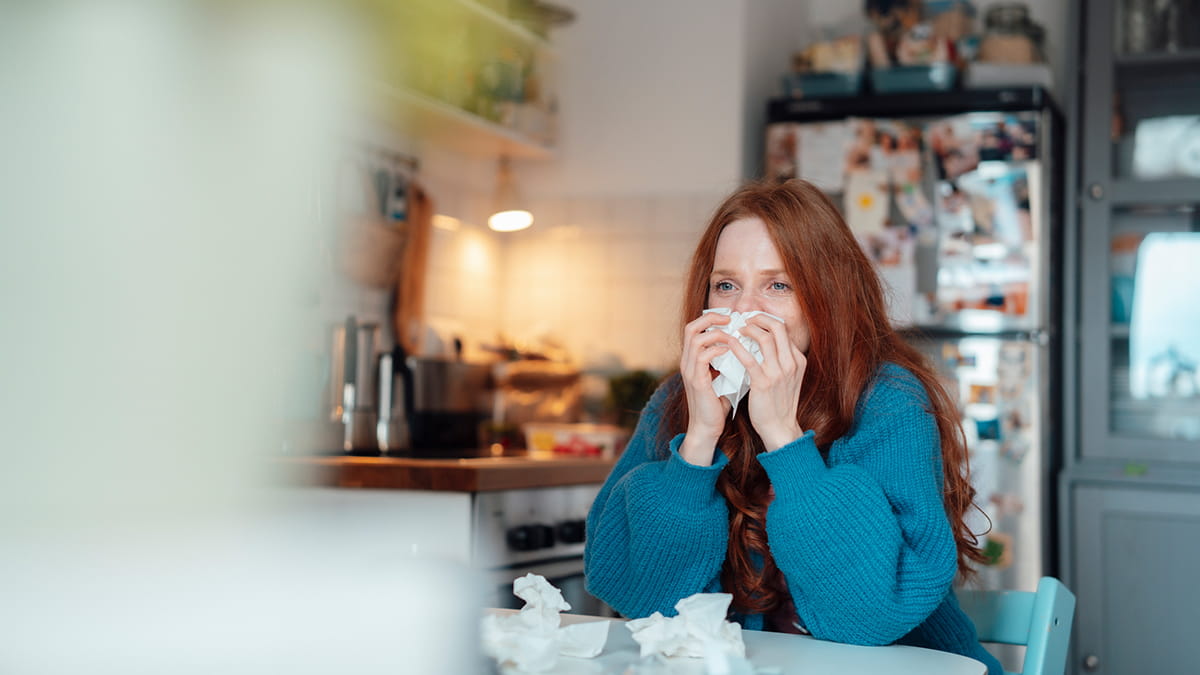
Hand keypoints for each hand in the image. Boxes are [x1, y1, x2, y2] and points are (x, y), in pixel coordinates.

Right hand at [678, 312, 733, 464]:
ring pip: (696, 338)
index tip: (730, 319)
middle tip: (730, 320)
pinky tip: (731, 351)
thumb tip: (749, 348)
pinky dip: (717, 349)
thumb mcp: (723, 377)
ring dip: (716, 333)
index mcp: (692, 360)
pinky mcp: (696, 381)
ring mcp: (690, 371)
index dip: (710, 319)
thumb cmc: (717, 404)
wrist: (707, 428)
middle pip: (690, 327)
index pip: (694, 329)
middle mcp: (687, 362)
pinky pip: (703, 356)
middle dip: (711, 319)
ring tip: (733, 336)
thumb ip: (728, 362)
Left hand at [725, 313, 806, 450]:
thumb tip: (765, 343)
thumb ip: (781, 360)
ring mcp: (778, 372)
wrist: (780, 428)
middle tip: (745, 319)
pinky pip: (749, 357)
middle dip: (759, 318)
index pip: (784, 330)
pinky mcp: (763, 382)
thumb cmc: (779, 403)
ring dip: (748, 329)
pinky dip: (737, 346)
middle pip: (777, 327)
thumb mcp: (788, 378)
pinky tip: (730, 343)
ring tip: (737, 329)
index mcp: (798, 360)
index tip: (754, 320)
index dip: (767, 320)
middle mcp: (791, 363)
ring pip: (765, 338)